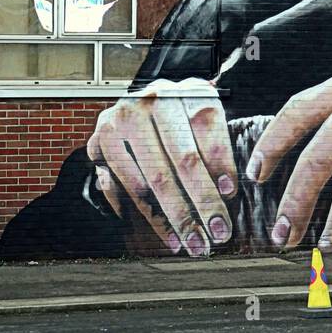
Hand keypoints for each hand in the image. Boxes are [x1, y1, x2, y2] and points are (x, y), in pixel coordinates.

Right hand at [86, 78, 236, 255]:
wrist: (140, 111)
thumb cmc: (183, 126)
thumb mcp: (206, 126)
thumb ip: (217, 149)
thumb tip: (225, 190)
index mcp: (188, 90)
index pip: (206, 126)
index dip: (221, 162)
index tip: (231, 195)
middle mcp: (153, 98)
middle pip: (183, 158)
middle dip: (203, 202)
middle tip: (218, 234)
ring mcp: (123, 117)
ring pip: (153, 178)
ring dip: (175, 217)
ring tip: (191, 242)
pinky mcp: (100, 139)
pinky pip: (122, 184)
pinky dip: (143, 213)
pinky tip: (163, 233)